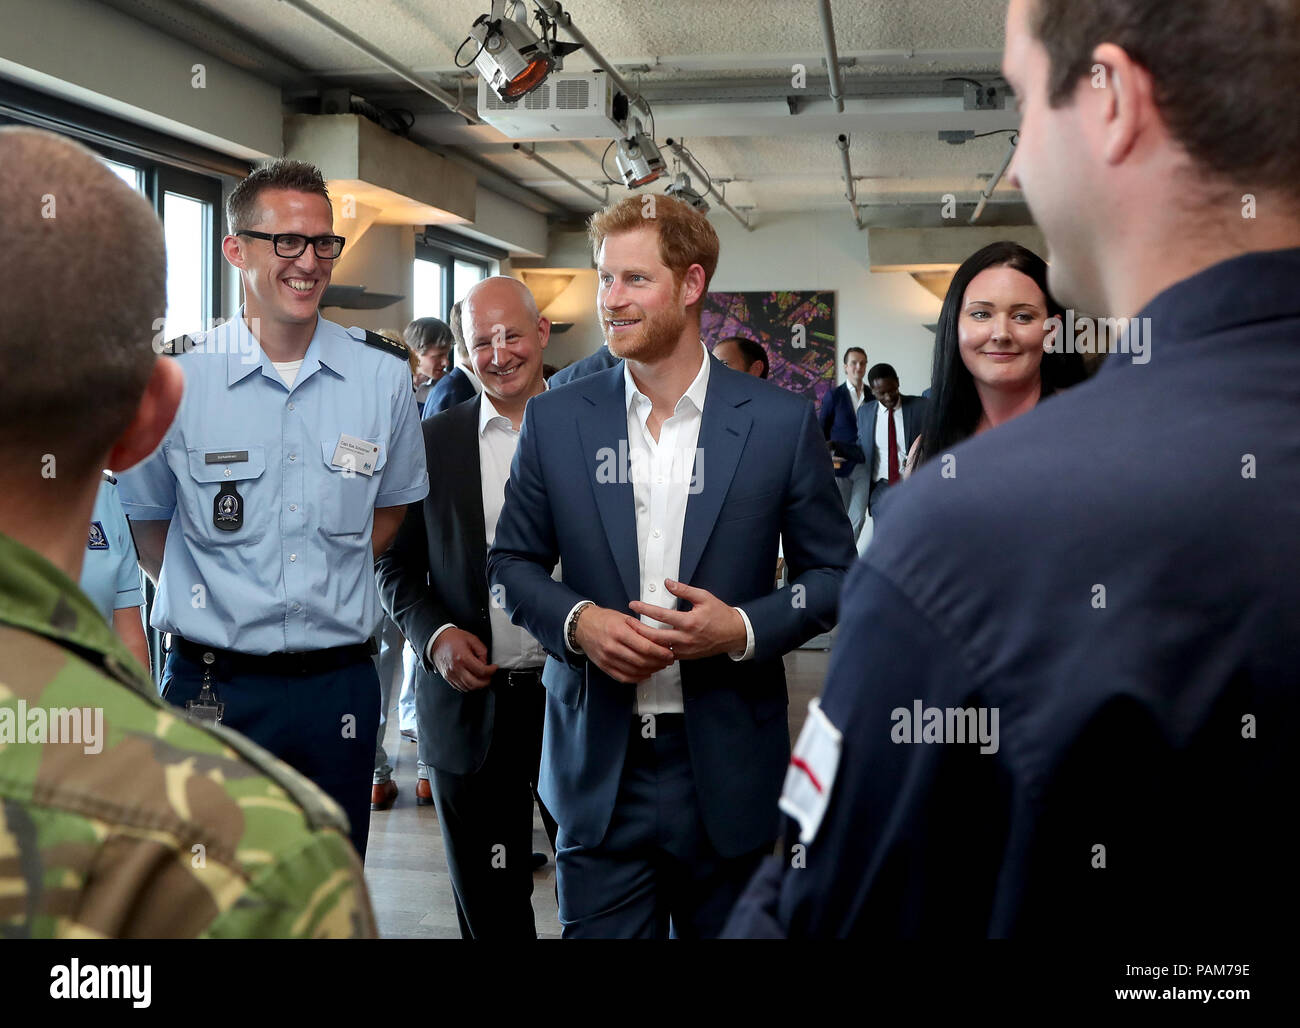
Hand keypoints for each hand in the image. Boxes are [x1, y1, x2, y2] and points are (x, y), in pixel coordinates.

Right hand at [431, 628, 497, 691]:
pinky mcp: (447, 677)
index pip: (481, 671)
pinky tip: (472, 680)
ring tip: (482, 679)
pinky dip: (468, 686)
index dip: (491, 671)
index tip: (494, 668)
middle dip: (486, 682)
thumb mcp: (471, 639)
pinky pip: (460, 687)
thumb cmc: (452, 638)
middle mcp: (456, 668)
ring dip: (477, 685)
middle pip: (475, 683)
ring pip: (468, 688)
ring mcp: (451, 674)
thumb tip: (485, 662)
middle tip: (489, 676)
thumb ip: (482, 651)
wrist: (436, 639)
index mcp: (463, 657)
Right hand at [574, 604, 674, 683]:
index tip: (669, 653)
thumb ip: (641, 629)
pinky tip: (646, 674)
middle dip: (659, 662)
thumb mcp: (624, 618)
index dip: (660, 652)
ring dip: (650, 670)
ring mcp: (608, 659)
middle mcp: (612, 647)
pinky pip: (623, 677)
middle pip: (641, 661)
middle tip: (668, 660)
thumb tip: (659, 639)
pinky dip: (637, 678)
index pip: (645, 647)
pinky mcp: (604, 667)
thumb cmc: (603, 619)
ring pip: (634, 671)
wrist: (582, 625)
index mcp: (619, 632)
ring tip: (659, 666)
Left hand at [629, 579, 746, 659]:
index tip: (633, 604)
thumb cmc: (720, 614)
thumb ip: (684, 590)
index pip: (661, 615)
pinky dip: (656, 651)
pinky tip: (647, 646)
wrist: (734, 634)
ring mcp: (686, 650)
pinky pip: (667, 656)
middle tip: (627, 622)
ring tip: (632, 635)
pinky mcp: (687, 656)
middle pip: (654, 637)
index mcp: (689, 622)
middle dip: (638, 629)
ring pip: (659, 649)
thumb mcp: (704, 597)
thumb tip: (667, 583)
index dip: (644, 608)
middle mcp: (686, 638)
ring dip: (645, 642)